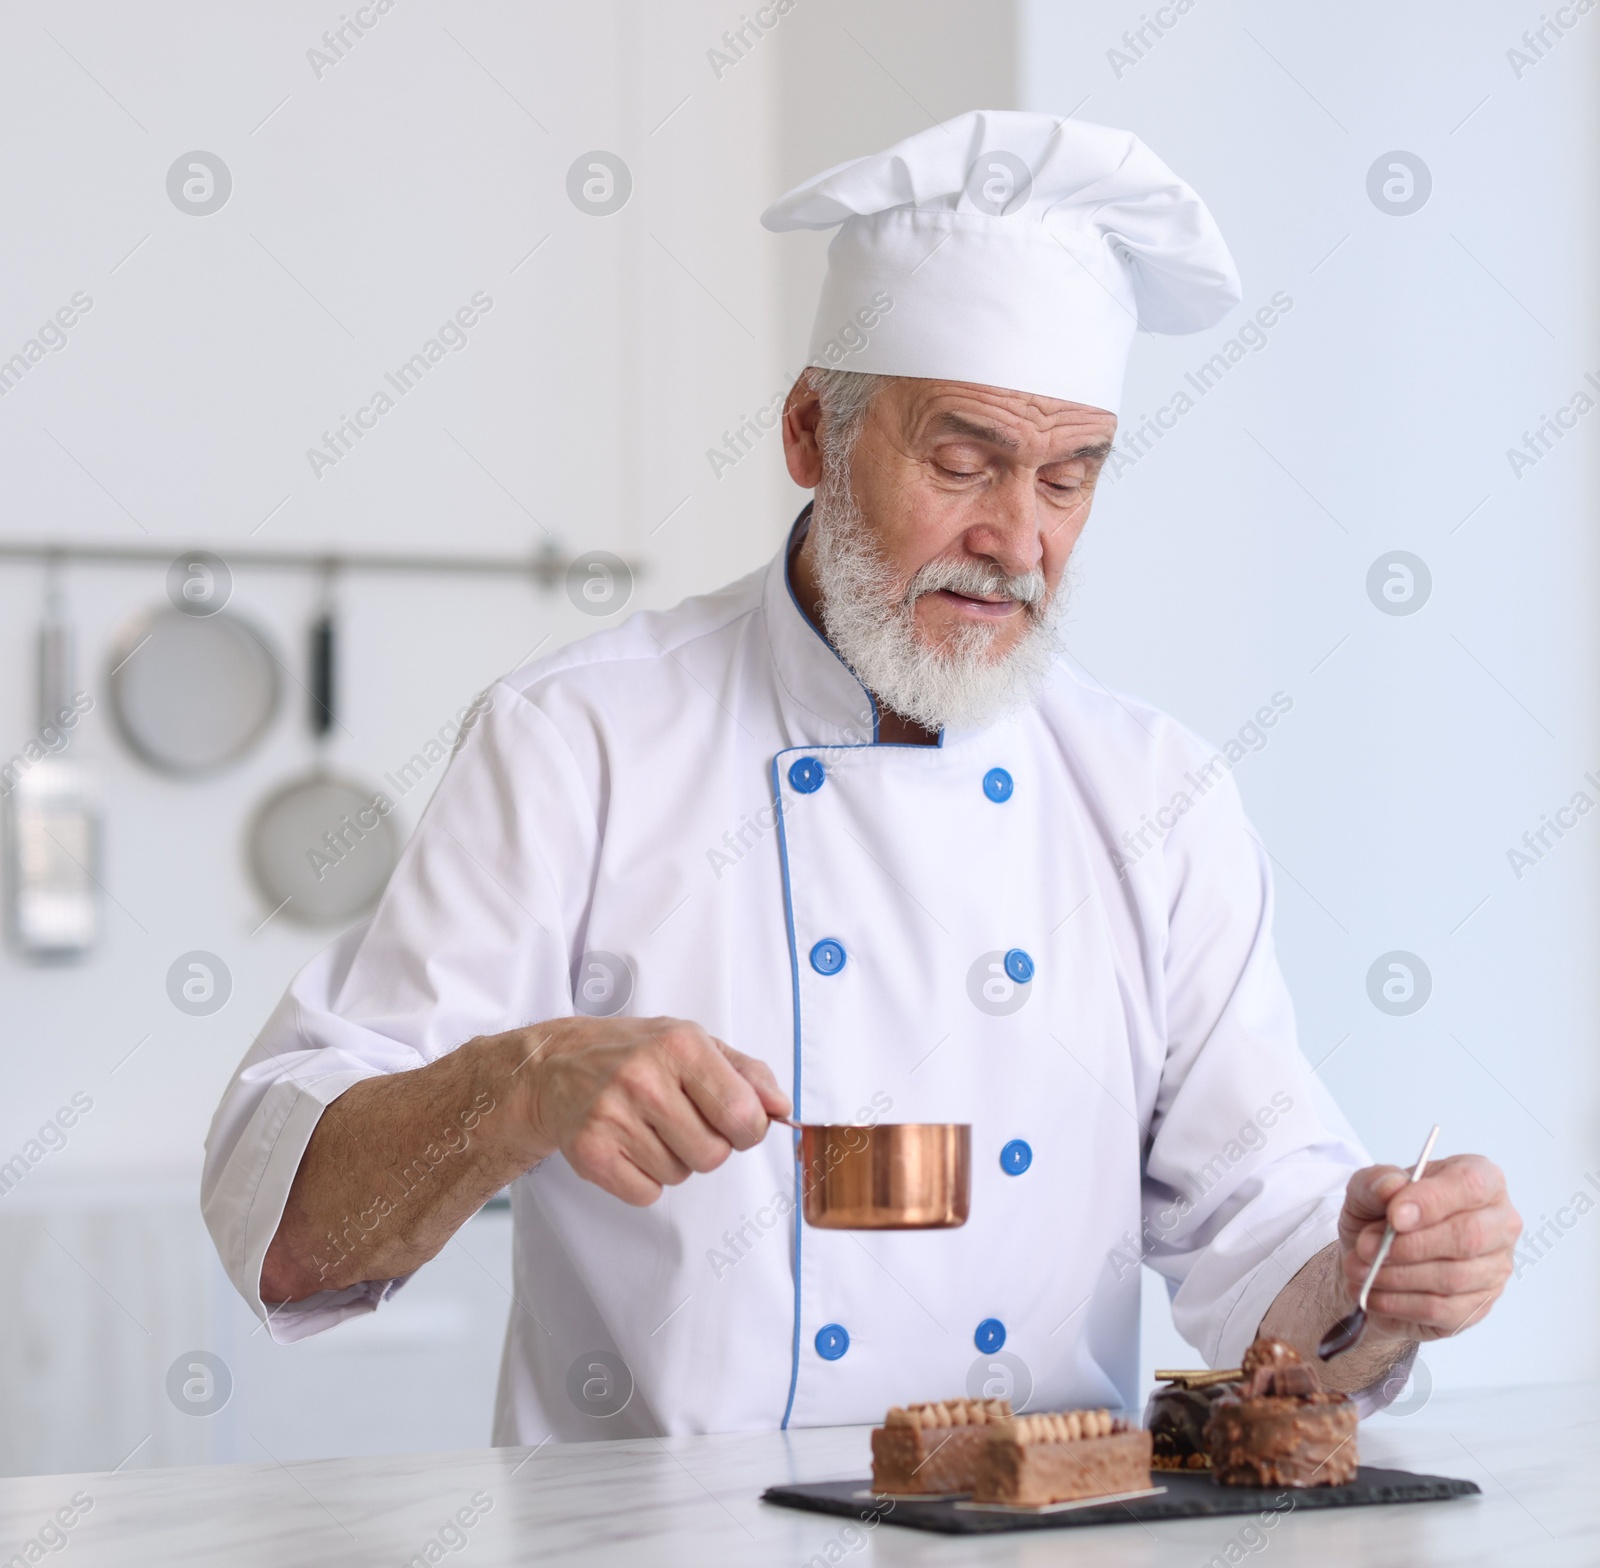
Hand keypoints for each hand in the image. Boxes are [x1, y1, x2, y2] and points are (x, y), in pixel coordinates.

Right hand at [512, 1016, 789, 1205]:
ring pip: (681, 1175)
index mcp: (681, 1046)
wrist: (555, 1066)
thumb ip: (746, 1073)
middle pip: (714, 1154)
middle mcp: (645, 1078)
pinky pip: (647, 1193)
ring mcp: (613, 1116)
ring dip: (674, 1160)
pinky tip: (628, 1145)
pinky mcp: (590, 1153)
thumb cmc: (633, 1053)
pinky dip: (644, 1179)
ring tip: (648, 1127)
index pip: (743, 1114)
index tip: (736, 1123)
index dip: (749, 1129)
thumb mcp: (693, 1043)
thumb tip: (781, 1108)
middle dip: (709, 1145)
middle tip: (683, 1121)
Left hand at [1337, 1154, 1520, 1342]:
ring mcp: (1494, 1267)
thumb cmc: (1382, 1214)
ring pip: (1455, 1277)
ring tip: (1359, 1270)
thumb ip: (1376, 1182)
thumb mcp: (1366, 1189)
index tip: (1394, 1216)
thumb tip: (1391, 1187)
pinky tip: (1373, 1295)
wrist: (1372, 1257)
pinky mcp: (1480, 1305)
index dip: (1432, 1201)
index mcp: (1480, 1178)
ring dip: (1398, 1276)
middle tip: (1366, 1247)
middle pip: (1469, 1236)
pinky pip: (1444, 1309)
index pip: (1470, 1185)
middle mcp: (1498, 1222)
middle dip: (1411, 1245)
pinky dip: (1401, 1303)